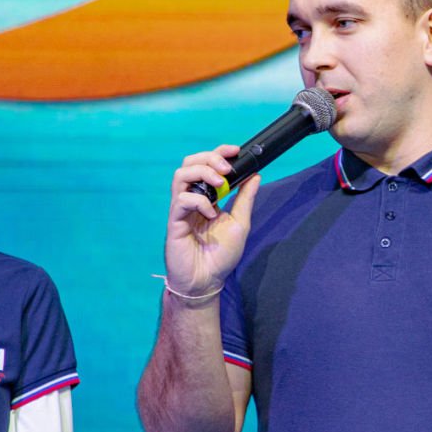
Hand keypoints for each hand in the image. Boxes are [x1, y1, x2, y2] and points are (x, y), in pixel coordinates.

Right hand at [164, 147, 259, 298]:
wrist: (207, 281)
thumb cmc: (221, 256)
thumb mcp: (240, 224)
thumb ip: (245, 199)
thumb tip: (256, 175)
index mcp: (207, 197)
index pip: (206, 165)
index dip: (218, 153)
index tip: (235, 150)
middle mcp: (192, 199)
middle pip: (189, 163)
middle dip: (209, 158)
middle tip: (226, 169)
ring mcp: (181, 209)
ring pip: (180, 175)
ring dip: (202, 173)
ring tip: (219, 184)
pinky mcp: (174, 222)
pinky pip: (181, 200)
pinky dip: (199, 201)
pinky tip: (211, 213)